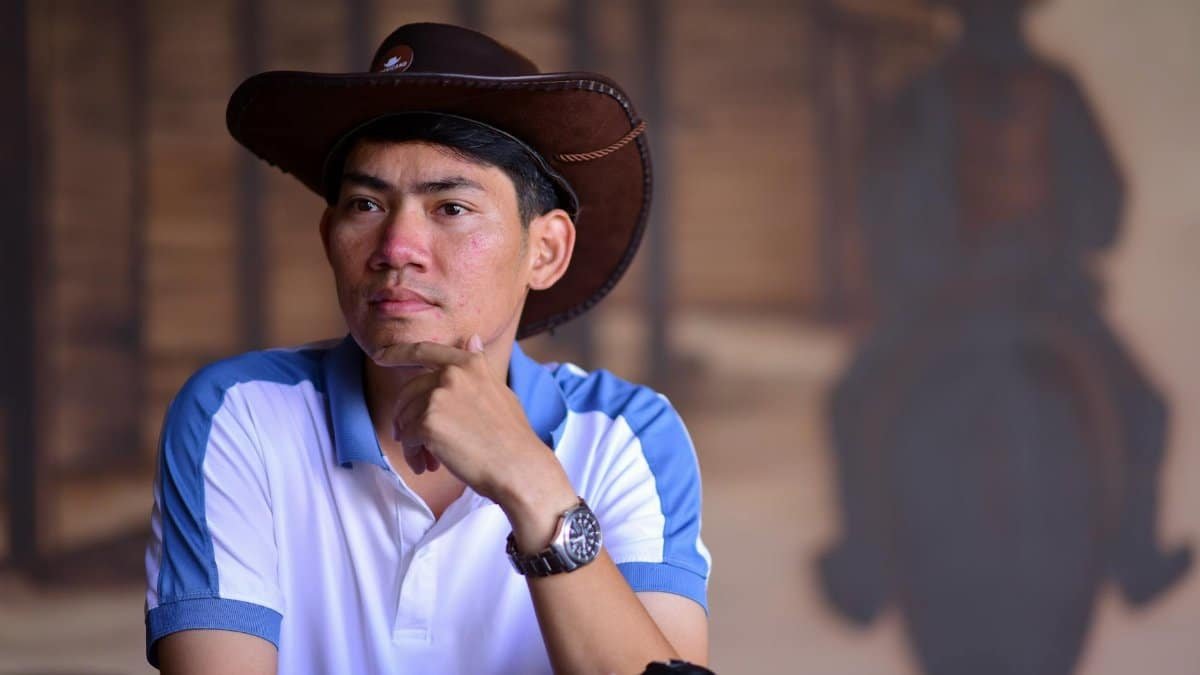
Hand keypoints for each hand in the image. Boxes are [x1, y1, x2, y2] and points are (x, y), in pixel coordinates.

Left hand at [373, 336, 572, 518]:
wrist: (519, 468)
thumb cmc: (512, 436)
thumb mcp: (499, 391)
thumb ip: (478, 366)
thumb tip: (470, 338)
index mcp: (468, 364)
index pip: (424, 350)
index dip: (398, 352)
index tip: (380, 355)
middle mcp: (452, 375)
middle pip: (409, 392)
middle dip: (406, 417)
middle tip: (416, 442)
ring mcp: (438, 397)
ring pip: (406, 418)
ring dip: (413, 442)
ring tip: (428, 460)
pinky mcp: (428, 423)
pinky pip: (407, 440)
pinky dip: (414, 455)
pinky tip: (428, 467)